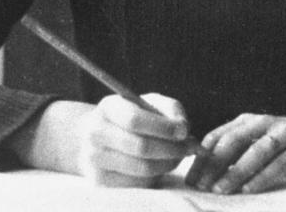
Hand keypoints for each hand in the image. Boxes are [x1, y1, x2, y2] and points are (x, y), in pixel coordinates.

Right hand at [75, 93, 190, 186]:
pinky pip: (138, 183)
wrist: (101, 136)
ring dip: (168, 163)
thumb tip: (183, 129)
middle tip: (189, 147)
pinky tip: (161, 164)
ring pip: (142, 168)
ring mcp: (95, 158)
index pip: (134, 120)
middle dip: (172, 149)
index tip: (184, 131)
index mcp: (108, 107)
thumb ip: (170, 109)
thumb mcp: (149, 103)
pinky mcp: (101, 180)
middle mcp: (95, 133)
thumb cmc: (132, 117)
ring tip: (178, 155)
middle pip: (140, 147)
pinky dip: (157, 175)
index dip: (163, 127)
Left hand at [184, 113, 285, 194]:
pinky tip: (249, 189)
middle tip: (199, 184)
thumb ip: (240, 152)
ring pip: (255, 150)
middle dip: (213, 164)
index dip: (202, 157)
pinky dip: (262, 176)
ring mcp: (285, 132)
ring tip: (220, 189)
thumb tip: (208, 173)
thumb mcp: (263, 144)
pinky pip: (279, 163)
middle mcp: (265, 122)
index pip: (219, 136)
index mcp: (250, 121)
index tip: (190, 177)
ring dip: (235, 171)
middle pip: (233, 141)